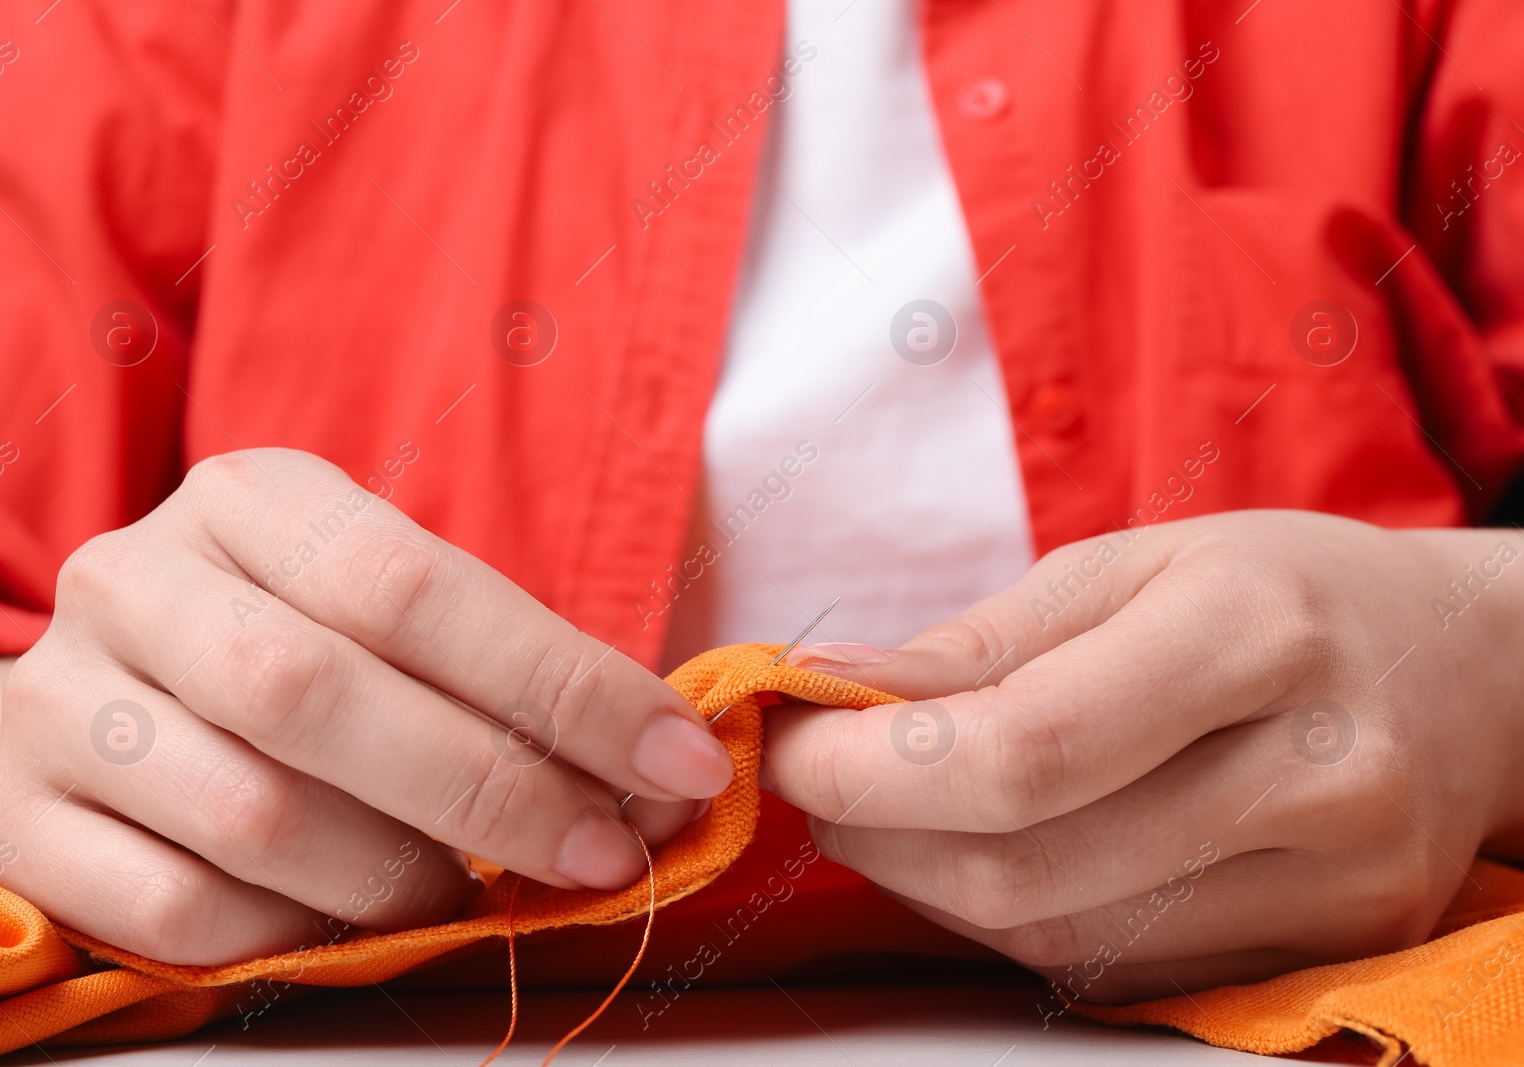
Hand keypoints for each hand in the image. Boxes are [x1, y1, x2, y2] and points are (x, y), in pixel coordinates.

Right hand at [0, 449, 730, 964]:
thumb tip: (663, 772)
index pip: (418, 585)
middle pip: (324, 694)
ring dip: (398, 877)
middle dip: (495, 792)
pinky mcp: (20, 822)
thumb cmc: (301, 653)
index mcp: (251, 498)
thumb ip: (507, 678)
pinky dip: (294, 934)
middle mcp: (135, 577)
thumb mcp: (389, 621)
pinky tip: (343, 919)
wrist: (105, 703)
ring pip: (255, 814)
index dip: (564, 686)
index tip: (680, 765)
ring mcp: (61, 698)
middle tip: (603, 855)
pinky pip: (180, 911)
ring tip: (464, 893)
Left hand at [763, 510, 1523, 1001]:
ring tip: (889, 810)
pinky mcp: (1324, 954)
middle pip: (1028, 867)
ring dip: (927, 884)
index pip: (1024, 749)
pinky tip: (986, 854)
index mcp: (1256, 636)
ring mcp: (1334, 891)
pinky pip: (1116, 972)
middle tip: (817, 777)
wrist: (1466, 674)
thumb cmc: (1278, 589)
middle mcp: (1316, 779)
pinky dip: (1012, 921)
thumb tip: (828, 682)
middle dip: (876, 832)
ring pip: (1058, 939)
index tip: (786, 742)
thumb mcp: (1132, 561)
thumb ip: (980, 640)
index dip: (869, 766)